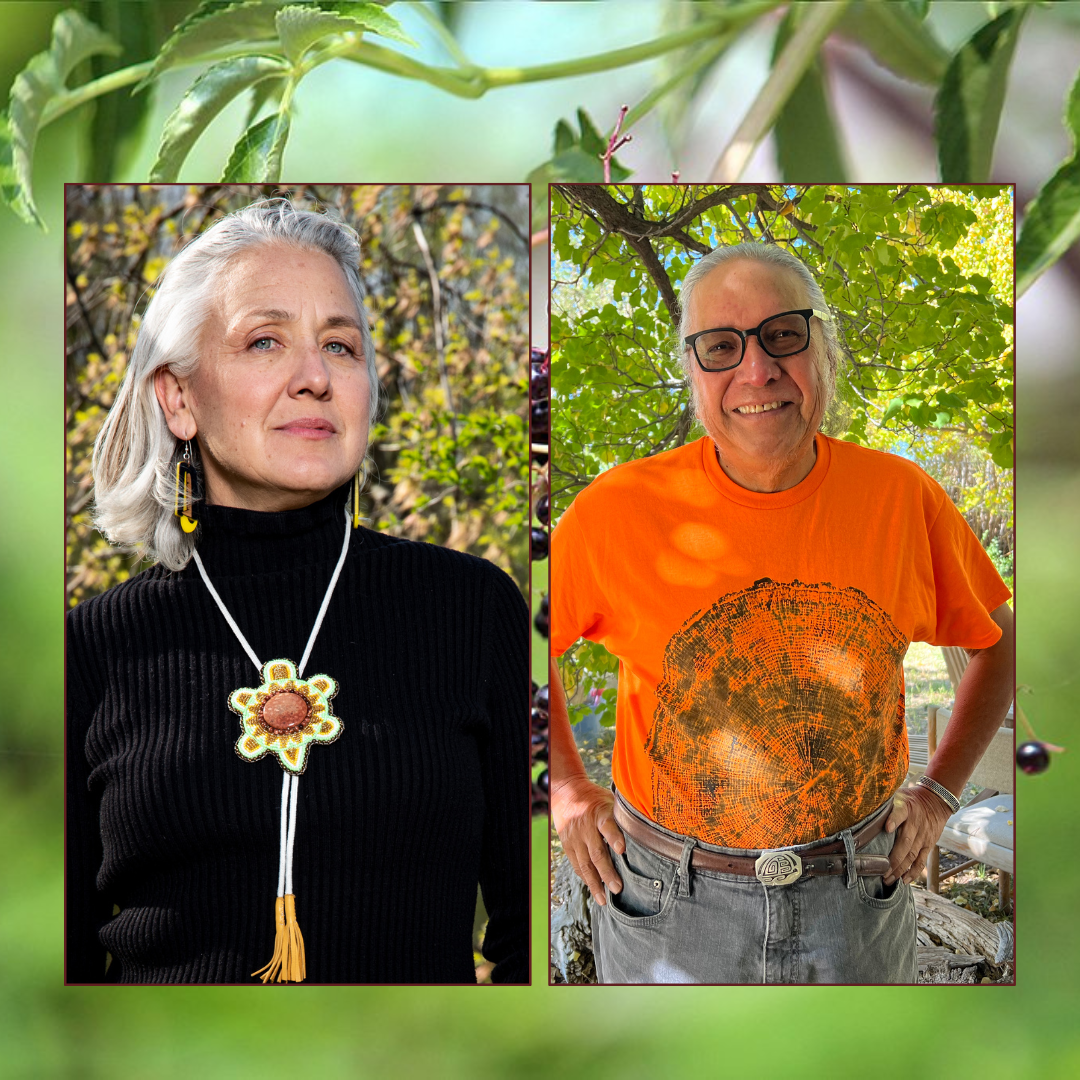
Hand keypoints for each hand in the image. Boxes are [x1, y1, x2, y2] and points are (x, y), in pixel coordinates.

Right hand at [550, 776, 625, 904]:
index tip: (622, 850)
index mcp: (599, 813)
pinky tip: (593, 889)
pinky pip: (576, 864)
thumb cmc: (595, 799)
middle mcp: (586, 826)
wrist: (566, 792)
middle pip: (597, 852)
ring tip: (603, 899)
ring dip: (594, 883)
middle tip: (617, 888)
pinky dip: (585, 878)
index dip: (614, 837)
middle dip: (607, 873)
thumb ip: (623, 816)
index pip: (607, 825)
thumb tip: (648, 830)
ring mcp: (575, 837)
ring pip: (585, 864)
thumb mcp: (610, 800)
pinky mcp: (568, 845)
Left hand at [883, 784, 952, 885]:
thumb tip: (865, 805)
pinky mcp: (929, 844)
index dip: (893, 820)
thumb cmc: (911, 799)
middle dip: (893, 859)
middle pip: (905, 843)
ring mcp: (923, 836)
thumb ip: (886, 801)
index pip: (900, 812)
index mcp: (906, 808)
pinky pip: (922, 860)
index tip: (887, 828)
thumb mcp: (899, 794)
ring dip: (900, 869)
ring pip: (912, 855)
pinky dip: (914, 872)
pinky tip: (905, 880)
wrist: (936, 801)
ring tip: (888, 879)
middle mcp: (916, 824)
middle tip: (881, 871)